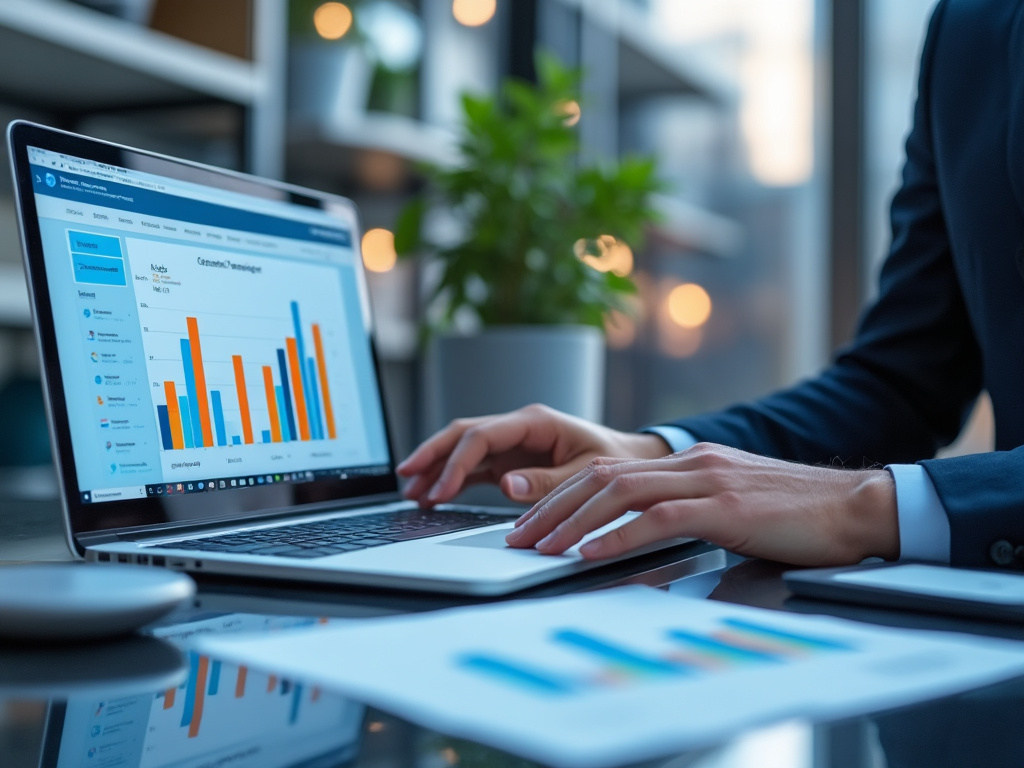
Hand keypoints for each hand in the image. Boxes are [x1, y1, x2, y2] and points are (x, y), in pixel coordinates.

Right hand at [397, 404, 671, 504]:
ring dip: (437, 468)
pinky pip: (474, 468)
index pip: (482, 435)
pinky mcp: (511, 462)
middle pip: (463, 435)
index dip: (456, 462)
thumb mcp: (588, 474)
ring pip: (463, 450)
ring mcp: (512, 445)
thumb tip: (507, 486)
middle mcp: (518, 428)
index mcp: (535, 421)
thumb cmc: (615, 461)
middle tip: (406, 478)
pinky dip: (453, 480)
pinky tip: (433, 497)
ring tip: (412, 492)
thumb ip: (547, 482)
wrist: (632, 462)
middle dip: (432, 455)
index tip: (441, 490)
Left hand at [504, 442, 898, 566]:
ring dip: (573, 523)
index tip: (534, 523)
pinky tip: (592, 555)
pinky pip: (659, 518)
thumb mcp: (730, 503)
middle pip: (601, 477)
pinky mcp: (726, 505)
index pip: (609, 472)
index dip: (564, 497)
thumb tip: (641, 536)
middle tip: (518, 538)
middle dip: (552, 508)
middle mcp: (690, 462)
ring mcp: (707, 479)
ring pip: (620, 492)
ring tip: (541, 548)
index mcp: (688, 461)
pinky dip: (618, 536)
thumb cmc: (796, 514)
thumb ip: (687, 510)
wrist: (855, 505)